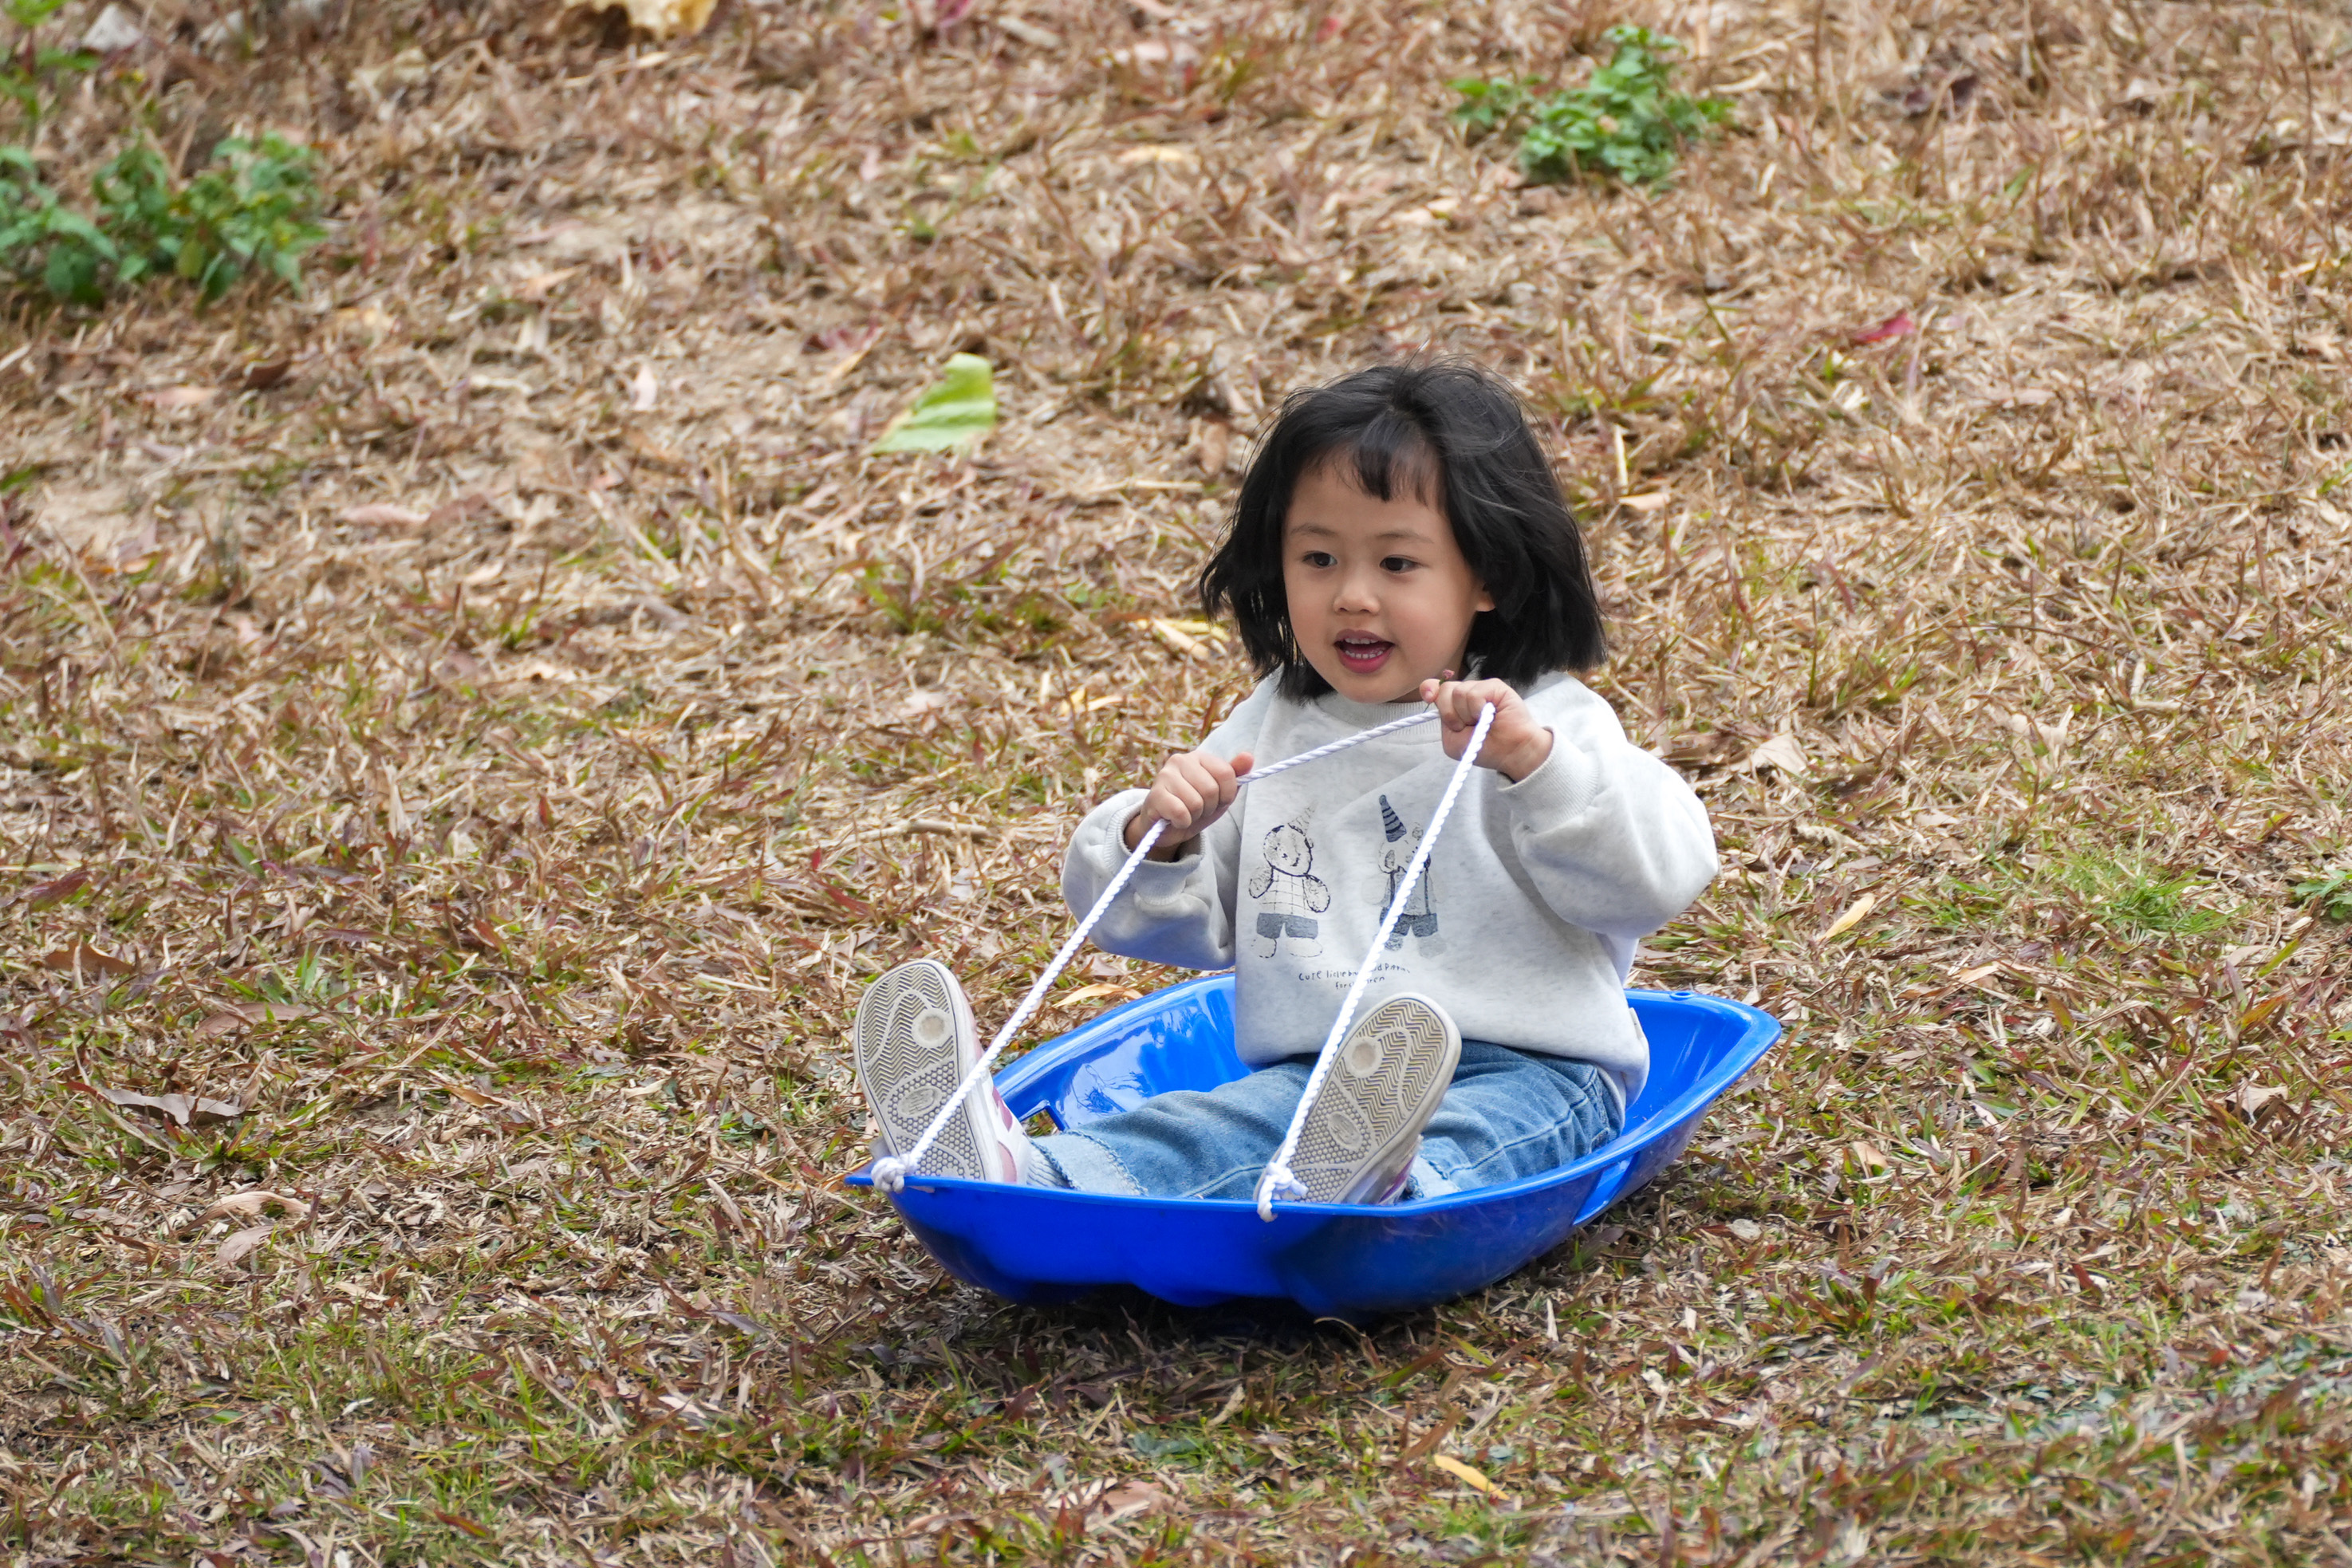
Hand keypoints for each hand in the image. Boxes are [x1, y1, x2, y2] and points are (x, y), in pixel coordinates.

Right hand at [1125, 748, 1256, 859]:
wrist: (1167, 828)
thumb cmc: (1196, 807)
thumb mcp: (1221, 793)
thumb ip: (1235, 775)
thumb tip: (1248, 756)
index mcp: (1199, 757)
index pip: (1226, 773)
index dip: (1227, 794)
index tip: (1218, 800)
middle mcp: (1180, 761)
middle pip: (1211, 789)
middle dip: (1209, 807)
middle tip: (1198, 809)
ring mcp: (1164, 776)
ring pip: (1196, 802)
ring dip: (1195, 816)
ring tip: (1186, 813)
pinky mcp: (1155, 795)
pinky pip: (1181, 812)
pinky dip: (1182, 822)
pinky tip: (1175, 819)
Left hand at [1418, 675, 1552, 781]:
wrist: (1511, 753)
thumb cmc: (1484, 748)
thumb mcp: (1454, 739)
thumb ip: (1443, 720)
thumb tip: (1435, 697)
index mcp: (1455, 704)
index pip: (1434, 687)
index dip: (1428, 689)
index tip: (1429, 697)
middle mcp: (1467, 693)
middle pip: (1444, 689)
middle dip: (1450, 713)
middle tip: (1465, 726)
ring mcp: (1481, 688)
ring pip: (1458, 692)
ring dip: (1466, 715)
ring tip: (1481, 723)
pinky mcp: (1495, 686)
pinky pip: (1474, 694)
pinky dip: (1477, 709)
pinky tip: (1488, 716)